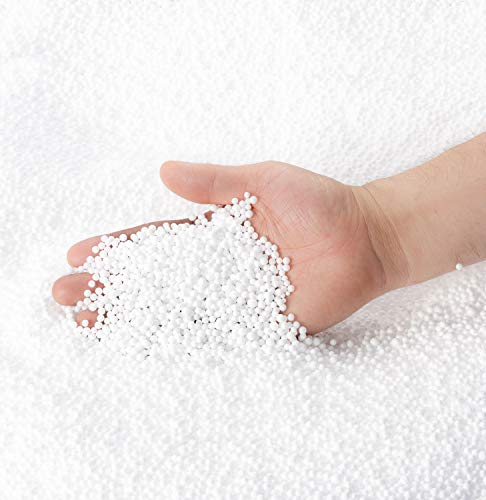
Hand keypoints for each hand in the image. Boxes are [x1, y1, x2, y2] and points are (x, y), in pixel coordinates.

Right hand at [53, 161, 391, 332]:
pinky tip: (146, 347)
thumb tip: (163, 171)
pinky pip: (218, 334)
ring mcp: (239, 297)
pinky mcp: (262, 322)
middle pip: (158, 280)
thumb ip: (215, 182)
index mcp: (218, 232)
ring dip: (134, 317)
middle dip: (112, 287)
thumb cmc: (319, 202)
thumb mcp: (263, 181)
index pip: (159, 242)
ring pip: (178, 311)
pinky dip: (182, 341)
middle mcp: (222, 268)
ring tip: (89, 325)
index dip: (120, 248)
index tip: (81, 253)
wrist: (365, 237)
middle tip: (66, 295)